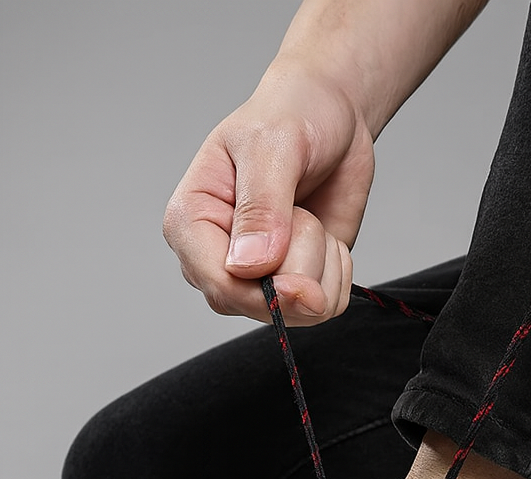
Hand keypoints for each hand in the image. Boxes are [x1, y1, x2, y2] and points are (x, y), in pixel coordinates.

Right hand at [163, 62, 373, 324]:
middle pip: (261, 306)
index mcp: (192, 224)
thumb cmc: (290, 116)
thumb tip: (250, 266)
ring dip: (323, 265)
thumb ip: (261, 206)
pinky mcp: (298, 284)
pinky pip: (327, 307)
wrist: (332, 118)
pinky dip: (339, 273)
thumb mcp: (272, 145)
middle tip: (301, 212)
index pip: (220, 286)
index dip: (266, 294)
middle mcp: (219, 260)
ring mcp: (259, 278)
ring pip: (300, 312)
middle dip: (301, 269)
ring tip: (308, 216)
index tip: (305, 283)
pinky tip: (326, 237)